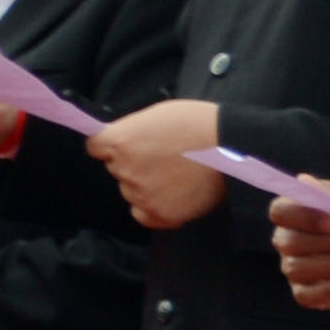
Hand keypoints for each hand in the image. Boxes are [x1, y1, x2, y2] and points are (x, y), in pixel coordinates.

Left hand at [85, 99, 227, 229]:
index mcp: (120, 141)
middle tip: (163, 156)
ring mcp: (141, 194)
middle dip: (134, 163)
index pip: (96, 147)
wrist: (233, 146)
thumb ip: (131, 130)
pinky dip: (153, 207)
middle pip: (116, 169)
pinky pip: (143, 214)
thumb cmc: (198, 123)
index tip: (127, 144)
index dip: (111, 145)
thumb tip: (118, 141)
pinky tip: (172, 194)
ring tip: (176, 173)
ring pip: (131, 191)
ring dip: (146, 185)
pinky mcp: (160, 214)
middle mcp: (124, 169)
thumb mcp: (156, 114)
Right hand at [271, 187, 329, 309]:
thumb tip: (304, 180)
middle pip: (286, 242)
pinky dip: (325, 291)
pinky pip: (303, 295)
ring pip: (294, 268)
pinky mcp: (305, 291)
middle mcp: (287, 239)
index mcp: (295, 213)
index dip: (303, 217)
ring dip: (329, 265)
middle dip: (322, 243)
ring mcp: (294, 266)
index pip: (279, 211)